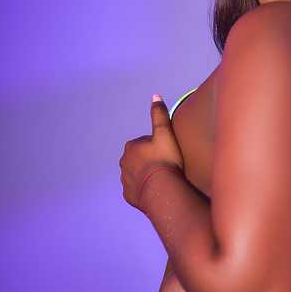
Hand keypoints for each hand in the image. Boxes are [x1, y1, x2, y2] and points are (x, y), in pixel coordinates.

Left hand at [120, 95, 183, 212]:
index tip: (166, 152)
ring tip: (162, 178)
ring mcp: (125, 180)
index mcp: (131, 147)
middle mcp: (124, 162)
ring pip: (136, 173)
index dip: (156, 146)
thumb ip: (159, 115)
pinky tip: (156, 189)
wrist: (161, 190)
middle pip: (139, 158)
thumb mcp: (164, 133)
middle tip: (165, 165)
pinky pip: (136, 189)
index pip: (144, 143)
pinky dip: (144, 188)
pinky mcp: (129, 195)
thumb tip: (155, 96)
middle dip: (149, 161)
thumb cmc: (164, 160)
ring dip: (146, 174)